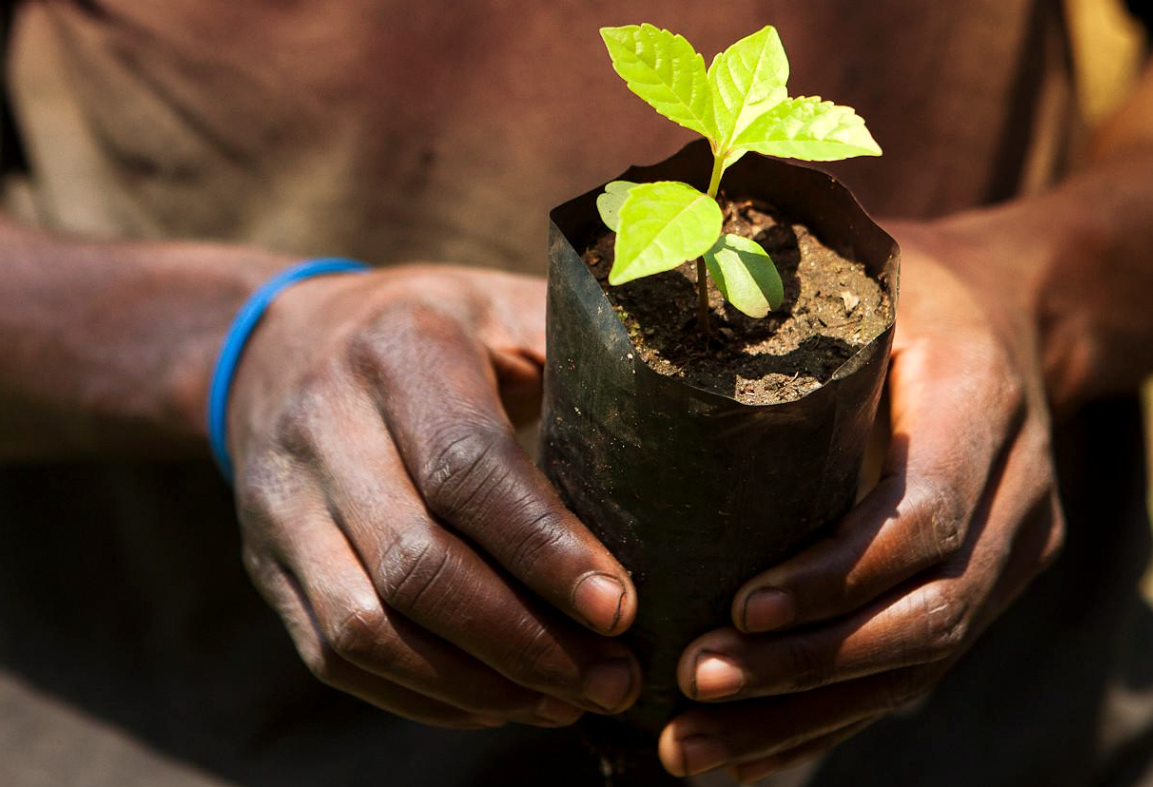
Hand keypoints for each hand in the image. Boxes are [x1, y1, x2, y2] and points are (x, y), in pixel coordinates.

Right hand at [227, 264, 640, 728]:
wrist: (275, 346)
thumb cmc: (430, 330)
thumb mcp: (501, 308)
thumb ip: (581, 352)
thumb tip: (698, 416)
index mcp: (399, 349)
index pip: (467, 468)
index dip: (545, 549)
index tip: (620, 609)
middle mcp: (322, 426)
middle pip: (415, 565)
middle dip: (524, 641)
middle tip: (615, 680)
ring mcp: (280, 504)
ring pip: (364, 627)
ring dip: (474, 687)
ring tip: (567, 704)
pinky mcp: (266, 564)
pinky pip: (334, 655)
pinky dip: (422, 697)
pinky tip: (499, 703)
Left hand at [659, 220, 1065, 779]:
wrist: (1016, 313)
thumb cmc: (909, 279)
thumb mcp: (861, 249)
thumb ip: (775, 250)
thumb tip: (641, 228)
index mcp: (981, 398)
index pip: (924, 516)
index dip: (836, 574)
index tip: (738, 605)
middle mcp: (1017, 492)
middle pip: (927, 616)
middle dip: (808, 666)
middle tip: (693, 685)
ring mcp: (1010, 553)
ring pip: (918, 665)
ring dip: (804, 717)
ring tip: (688, 749)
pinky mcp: (979, 588)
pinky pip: (909, 673)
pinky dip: (826, 719)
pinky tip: (742, 754)